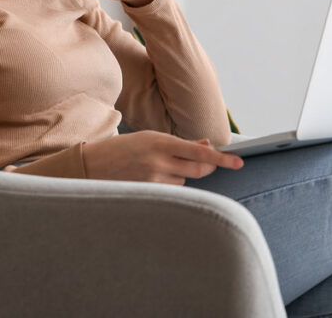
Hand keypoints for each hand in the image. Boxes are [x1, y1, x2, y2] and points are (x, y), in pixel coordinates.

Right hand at [82, 130, 244, 184]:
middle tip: (208, 163)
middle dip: (208, 167)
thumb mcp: (152, 138)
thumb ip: (180, 144)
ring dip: (182, 175)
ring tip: (160, 167)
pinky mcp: (148, 192)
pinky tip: (153, 177)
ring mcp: (153, 179)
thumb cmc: (124, 148)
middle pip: (199, 170)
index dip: (221, 158)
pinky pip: (172, 190)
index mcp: (161, 142)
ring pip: (185, 180)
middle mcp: (159, 161)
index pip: (199, 152)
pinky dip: (170, 184)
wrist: (93, 165)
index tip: (238, 162)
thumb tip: (207, 146)